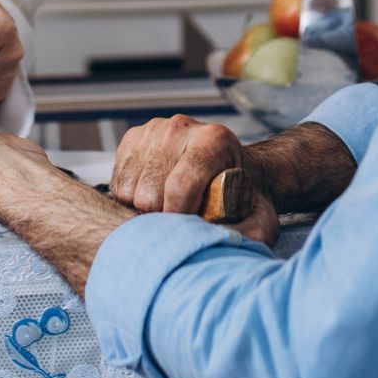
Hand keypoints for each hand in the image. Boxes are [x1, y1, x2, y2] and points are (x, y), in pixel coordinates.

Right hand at [110, 114, 277, 244]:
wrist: (235, 171)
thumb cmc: (244, 198)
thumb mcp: (261, 220)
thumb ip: (249, 237)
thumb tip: (218, 250)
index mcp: (215, 140)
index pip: (179, 187)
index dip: (176, 219)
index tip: (184, 231)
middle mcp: (181, 127)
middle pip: (149, 193)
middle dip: (161, 217)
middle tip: (181, 219)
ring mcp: (154, 129)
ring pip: (128, 190)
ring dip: (144, 209)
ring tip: (169, 207)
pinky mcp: (133, 137)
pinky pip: (117, 182)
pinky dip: (130, 198)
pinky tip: (154, 196)